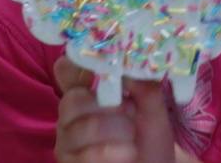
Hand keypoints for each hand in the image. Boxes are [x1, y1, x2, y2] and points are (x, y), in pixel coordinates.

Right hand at [53, 56, 174, 162]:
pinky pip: (84, 156)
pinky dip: (110, 153)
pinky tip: (127, 153)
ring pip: (79, 129)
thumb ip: (144, 86)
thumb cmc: (148, 136)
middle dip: (107, 107)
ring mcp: (67, 142)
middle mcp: (70, 114)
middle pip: (72, 99)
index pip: (66, 70)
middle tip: (131, 113)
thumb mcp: (153, 108)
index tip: (106, 72)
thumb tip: (131, 66)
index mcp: (87, 92)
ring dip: (114, 131)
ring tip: (132, 138)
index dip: (80, 66)